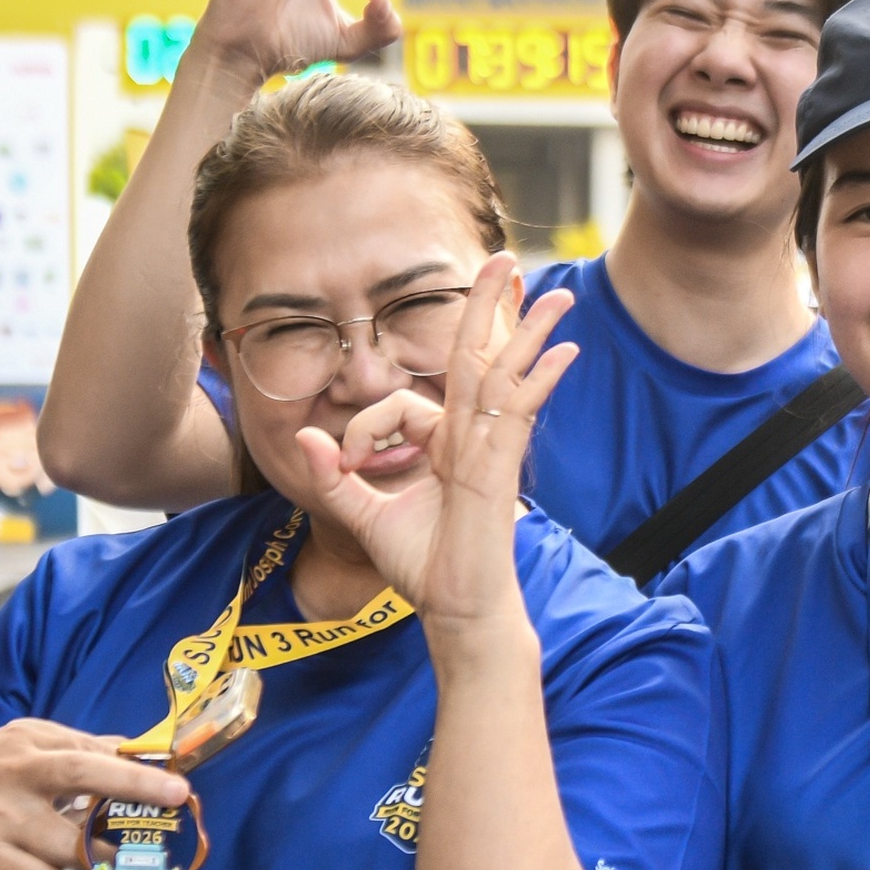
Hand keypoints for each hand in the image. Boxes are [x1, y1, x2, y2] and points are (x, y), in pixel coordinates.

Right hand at [0, 719, 187, 869]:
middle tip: (172, 804)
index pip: (88, 752)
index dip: (134, 768)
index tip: (177, 784)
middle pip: (79, 778)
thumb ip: (71, 746)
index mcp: (25, 744)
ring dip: (95, 858)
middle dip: (130, 788)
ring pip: (68, 845)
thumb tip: (130, 747)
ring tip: (100, 859)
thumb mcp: (18, 746)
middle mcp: (12, 774)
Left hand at [300, 254, 576, 632]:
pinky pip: (519, 413)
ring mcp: (488, 450)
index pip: (402, 406)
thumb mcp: (362, 516)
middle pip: (479, 359)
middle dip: (487, 307)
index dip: (365, 427)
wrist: (454, 610)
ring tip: (558, 293)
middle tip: (504, 259)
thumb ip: (334, 477)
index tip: (347, 462)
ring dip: (529, 330)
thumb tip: (305, 439)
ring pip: (506, 376)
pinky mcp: (499, 468)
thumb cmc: (422, 568)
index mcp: (441, 446)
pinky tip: (564, 351)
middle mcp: (469, 440)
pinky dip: (540, 379)